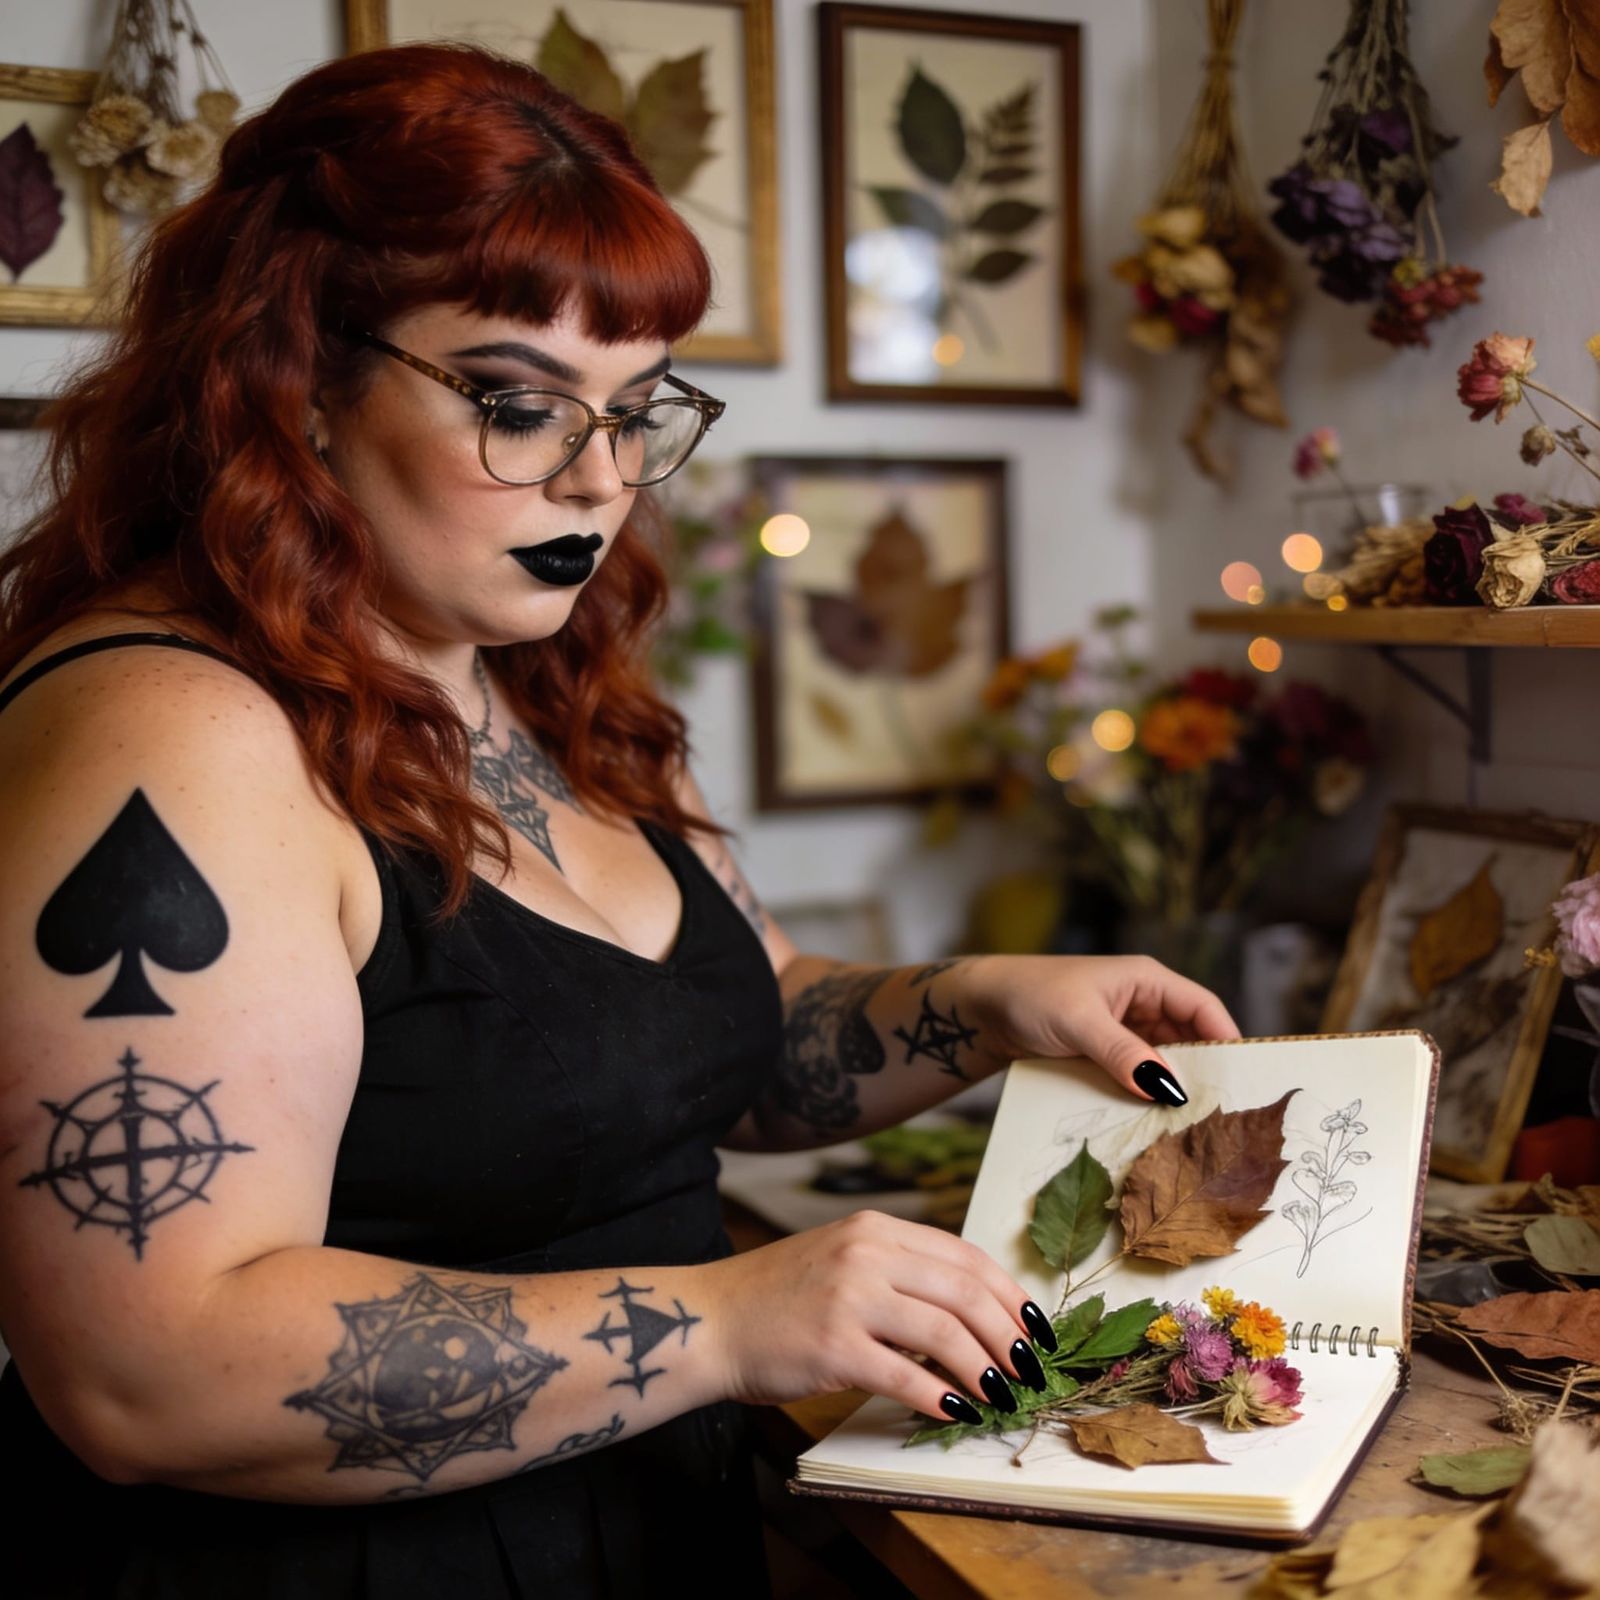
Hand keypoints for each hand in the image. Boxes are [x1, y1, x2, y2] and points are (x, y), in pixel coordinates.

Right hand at [701, 1210, 1053, 1423]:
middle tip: (1030, 1370)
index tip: (1034, 1327)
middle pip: (965, 1293)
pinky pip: (905, 1376)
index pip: (964, 1256)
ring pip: (945, 1334)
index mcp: (875, 1227)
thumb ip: (899, 1275)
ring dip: (985, 1372)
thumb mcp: (843, 1261)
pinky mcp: (833, 1347)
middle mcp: (866, 1253)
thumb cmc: (778, 1298)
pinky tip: (959, 1413)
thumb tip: (972, 1317)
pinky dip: (941, 1399)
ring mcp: (849, 1299)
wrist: (709, 1320)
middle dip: (1008, 1336)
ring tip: (1006, 1396)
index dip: (1009, 1294)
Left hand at [965, 952, 1240, 1104]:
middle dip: (1203, 1072)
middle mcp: (1142, 1002)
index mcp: (1146, 980)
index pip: (1203, 1008)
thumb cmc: (1030, 997)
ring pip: (1164, 1061)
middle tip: (1221, 1116)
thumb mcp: (1079, 1023)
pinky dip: (1146, 1094)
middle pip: (1190, 1038)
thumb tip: (1169, 1088)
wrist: (982, 1009)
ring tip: (1192, 1126)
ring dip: (1172, 1088)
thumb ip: (1123, 1053)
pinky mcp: (1107, 1052)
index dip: (1227, 1040)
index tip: (1242, 1080)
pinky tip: (1153, 1122)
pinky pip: (1138, 1075)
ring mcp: (1125, 1029)